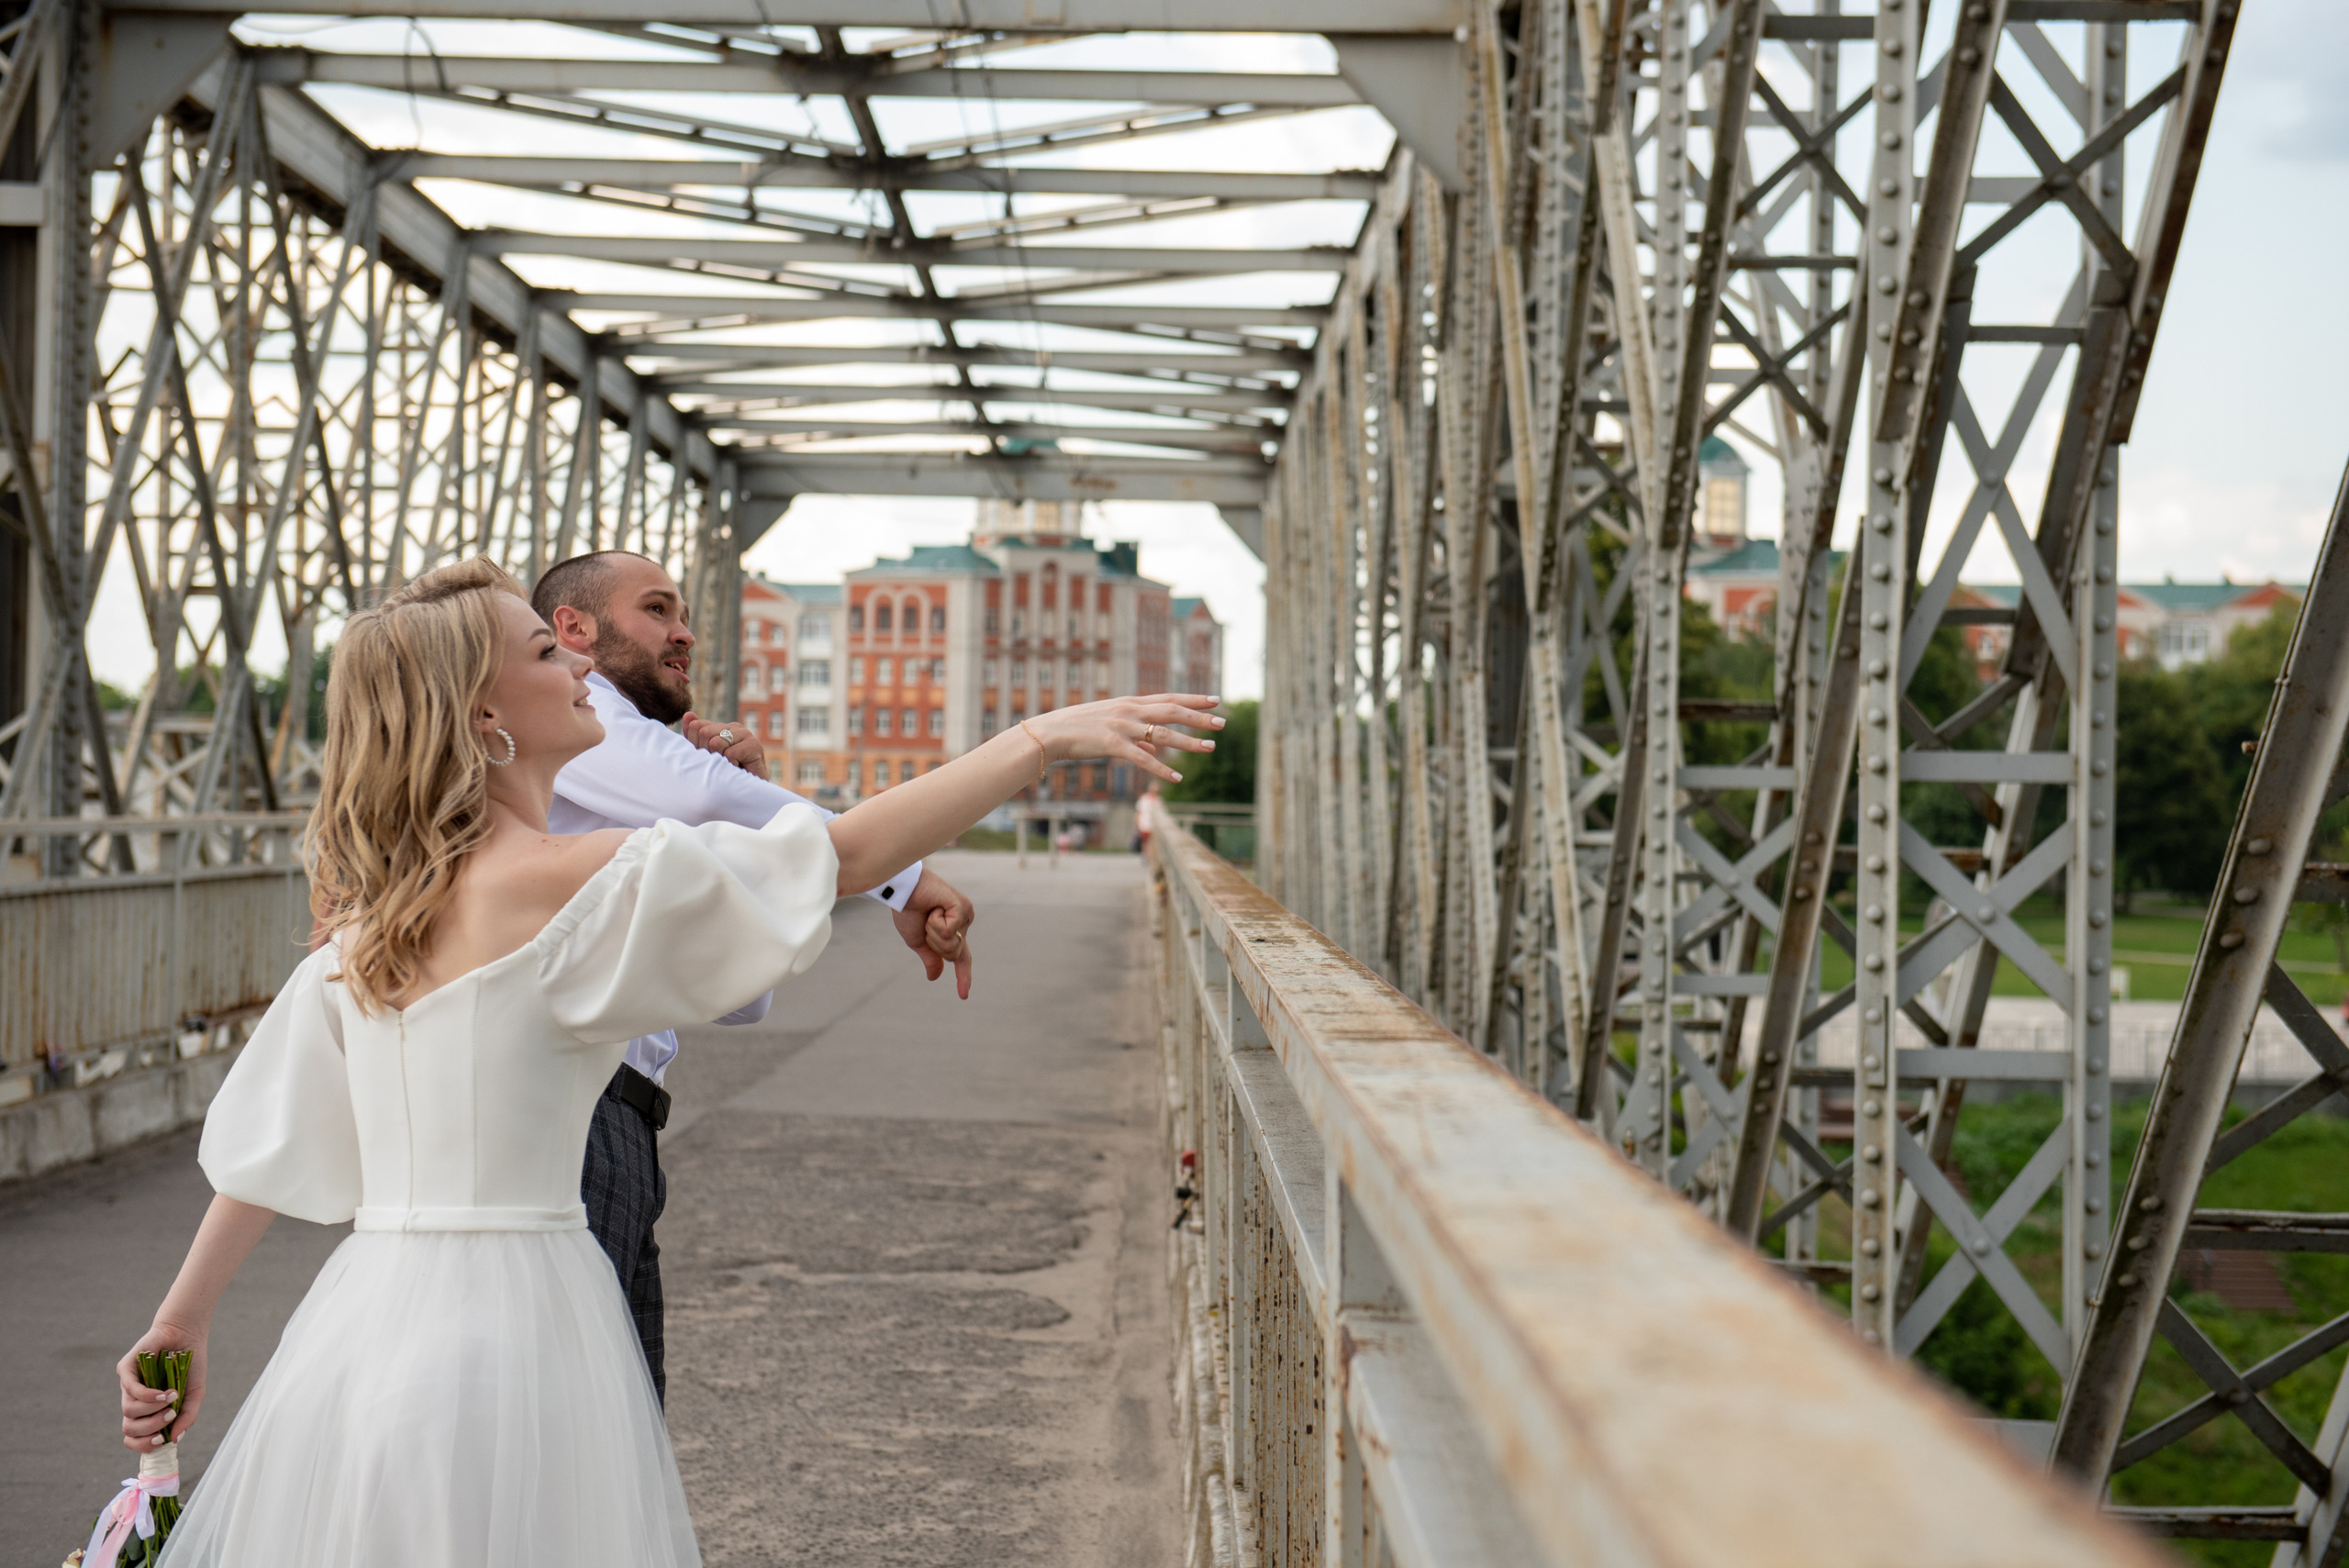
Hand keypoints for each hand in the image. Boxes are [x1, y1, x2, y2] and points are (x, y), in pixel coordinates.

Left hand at [117, 1322, 204, 1452]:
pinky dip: (148, 1396)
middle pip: (128, 1428)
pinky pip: (130, 1390)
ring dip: (152, 1410)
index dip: (144, 1444)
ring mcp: (128, 1385)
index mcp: (147, 1410)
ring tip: (172, 1398)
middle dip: (150, 1427)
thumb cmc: (190, 1365)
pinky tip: (165, 1393)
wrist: (187, 1334)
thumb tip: (174, 1439)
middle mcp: (134, 1400)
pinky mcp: (125, 1368)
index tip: (162, 1439)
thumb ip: (187, 1417)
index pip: (134, 1437)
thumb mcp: (195, 1395)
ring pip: (128, 1411)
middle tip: (170, 1415)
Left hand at [681, 713, 767, 778]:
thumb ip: (693, 737)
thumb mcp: (702, 756)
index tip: (708, 759)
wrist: (745, 794)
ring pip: (716, 742)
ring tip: (728, 767)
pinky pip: (730, 754)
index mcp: (720, 727)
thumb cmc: (723, 776)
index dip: (696, 747)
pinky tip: (738, 770)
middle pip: (704, 733)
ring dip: (719, 760)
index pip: (696, 726)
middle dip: (707, 753)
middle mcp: (733, 727)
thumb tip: (688, 714)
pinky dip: (731, 766)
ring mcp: (745, 734)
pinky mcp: (755, 745)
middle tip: (719, 765)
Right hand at [892, 867, 974, 998]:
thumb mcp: (918, 941)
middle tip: (926, 921)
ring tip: (930, 912)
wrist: (901, 890)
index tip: (963, 995)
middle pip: (953, 955)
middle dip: (934, 943)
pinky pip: (950, 931)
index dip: (963, 977)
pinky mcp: (963, 908)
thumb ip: (930, 957)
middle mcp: (963, 923)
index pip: (961, 958)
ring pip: (952, 945)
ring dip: (933, 932)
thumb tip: (935, 977)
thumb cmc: (908, 910)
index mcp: (953, 931)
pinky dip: (936, 923)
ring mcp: (966, 915)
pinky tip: (935, 907)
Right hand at [1029, 694, 1221, 782]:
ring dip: (1189, 742)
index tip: (1216, 699)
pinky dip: (1161, 768)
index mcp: (1131, 704)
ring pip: (1163, 734)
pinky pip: (1142, 758)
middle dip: (1200, 717)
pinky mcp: (1112, 745)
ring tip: (1210, 748)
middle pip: (1173, 711)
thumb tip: (1156, 748)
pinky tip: (1177, 778)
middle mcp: (1130, 711)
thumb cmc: (1080, 729)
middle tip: (1223, 722)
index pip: (1169, 698)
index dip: (1194, 699)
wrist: (1051, 732)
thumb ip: (1136, 736)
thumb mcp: (1111, 725)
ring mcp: (1122, 727)